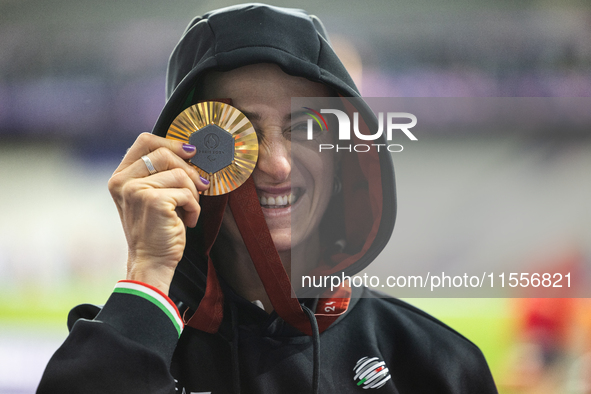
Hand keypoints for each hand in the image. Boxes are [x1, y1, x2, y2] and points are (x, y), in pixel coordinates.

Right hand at [108, 133, 208, 294]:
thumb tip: (190, 151)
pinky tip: (187, 220)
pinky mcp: (153, 201)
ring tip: (189, 209)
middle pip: (165, 154)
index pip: (145, 141)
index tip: (190, 152)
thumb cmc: (156, 230)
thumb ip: (160, 173)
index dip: (171, 142)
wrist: (151, 261)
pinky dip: (194, 207)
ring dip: (193, 193)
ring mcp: (136, 190)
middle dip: (189, 170)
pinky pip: (186, 192)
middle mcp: (123, 181)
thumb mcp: (151, 196)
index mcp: (120, 176)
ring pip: (180, 174)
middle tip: (199, 186)